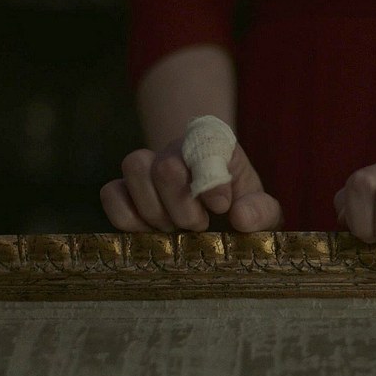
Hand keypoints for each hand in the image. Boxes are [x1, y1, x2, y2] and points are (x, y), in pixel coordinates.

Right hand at [100, 139, 282, 232]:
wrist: (218, 214)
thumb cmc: (243, 209)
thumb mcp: (264, 212)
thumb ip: (262, 212)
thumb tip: (241, 217)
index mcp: (217, 146)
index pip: (206, 142)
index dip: (210, 179)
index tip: (221, 208)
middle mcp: (180, 149)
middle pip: (166, 163)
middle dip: (182, 205)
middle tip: (199, 225)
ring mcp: (149, 167)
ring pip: (134, 166)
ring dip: (154, 209)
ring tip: (174, 229)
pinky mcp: (124, 190)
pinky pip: (111, 192)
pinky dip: (127, 217)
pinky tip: (150, 232)